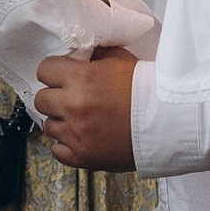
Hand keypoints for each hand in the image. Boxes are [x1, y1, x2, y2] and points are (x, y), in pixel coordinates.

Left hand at [36, 50, 139, 169]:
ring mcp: (76, 134)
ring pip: (49, 126)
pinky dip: (65, 145)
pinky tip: (80, 137)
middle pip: (41, 100)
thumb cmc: (147, 90)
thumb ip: (94, 54)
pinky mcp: (82, 156)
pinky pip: (56, 151)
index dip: (54, 72)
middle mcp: (73, 106)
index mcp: (81, 78)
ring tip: (81, 120)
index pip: (44, 70)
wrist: (168, 122)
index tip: (62, 77)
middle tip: (71, 98)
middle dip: (54, 97)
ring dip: (62, 122)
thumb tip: (78, 54)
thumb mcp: (121, 59)